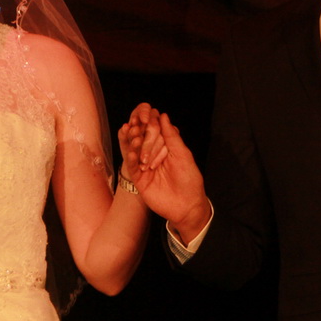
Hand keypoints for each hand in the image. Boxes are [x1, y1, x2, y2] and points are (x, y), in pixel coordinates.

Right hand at [134, 113, 209, 241]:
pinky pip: (131, 167)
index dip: (149, 123)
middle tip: (135, 123)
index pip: (153, 131)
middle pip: (141, 139)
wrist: (187, 206)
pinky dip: (130, 159)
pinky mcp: (139, 179)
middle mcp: (152, 155)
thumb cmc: (189, 180)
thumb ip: (172, 136)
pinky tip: (131, 152)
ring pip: (133, 152)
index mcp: (164, 147)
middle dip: (138, 131)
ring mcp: (144, 167)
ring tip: (132, 134)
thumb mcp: (183, 154)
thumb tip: (163, 116)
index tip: (145, 114)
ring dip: (132, 142)